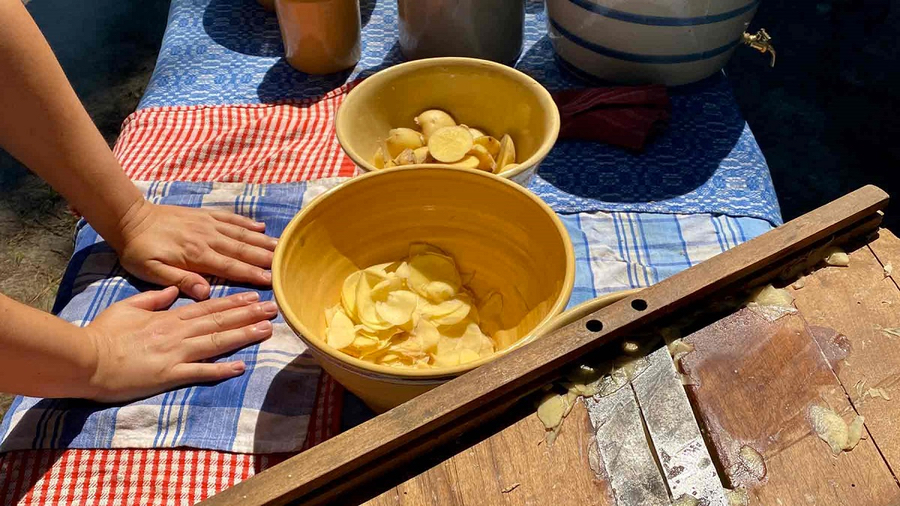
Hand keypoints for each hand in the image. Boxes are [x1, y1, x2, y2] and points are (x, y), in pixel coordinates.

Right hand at [83, 287, 276, 401]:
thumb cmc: (103, 334)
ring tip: (267, 329)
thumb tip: (176, 290)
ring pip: (217, 342)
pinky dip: (221, 370)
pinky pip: (200, 372)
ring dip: (244, 336)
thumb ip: (155, 299)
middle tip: (274, 309)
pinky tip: (241, 367)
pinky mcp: (168, 375)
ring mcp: (175, 354)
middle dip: (249, 315)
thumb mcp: (128, 307)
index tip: (254, 297)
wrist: (85, 359)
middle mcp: (177, 333)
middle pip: (220, 322)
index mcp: (168, 317)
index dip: (234, 303)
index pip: (208, 307)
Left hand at [114, 201, 277, 298]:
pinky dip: (247, 222)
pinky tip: (261, 226)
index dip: (252, 274)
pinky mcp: (204, 215)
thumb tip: (205, 292)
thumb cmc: (139, 250)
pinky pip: (230, 218)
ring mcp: (208, 224)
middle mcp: (208, 238)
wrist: (130, 219)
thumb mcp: (152, 272)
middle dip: (265, 258)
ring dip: (262, 240)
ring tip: (282, 247)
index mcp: (196, 256)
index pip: (231, 267)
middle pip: (242, 249)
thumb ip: (179, 281)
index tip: (271, 280)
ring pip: (241, 233)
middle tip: (286, 264)